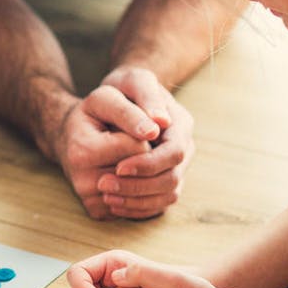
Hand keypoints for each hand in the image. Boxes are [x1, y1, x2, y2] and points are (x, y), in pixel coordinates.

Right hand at [53, 87, 154, 219]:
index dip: (145, 135)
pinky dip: (143, 192)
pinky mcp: (97, 212)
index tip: (134, 126)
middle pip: (143, 172)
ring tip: (132, 157)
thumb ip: (129, 112)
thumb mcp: (104, 100)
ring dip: (147, 174)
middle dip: (147, 155)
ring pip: (143, 192)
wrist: (68, 138)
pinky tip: (133, 174)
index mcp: (84, 152)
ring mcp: (90, 200)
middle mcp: (83, 182)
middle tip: (133, 142)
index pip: (139, 148)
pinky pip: (137, 208)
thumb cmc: (91, 114)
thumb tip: (156, 129)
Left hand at [97, 67, 194, 217]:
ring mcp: (176, 166)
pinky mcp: (163, 180)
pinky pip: (158, 203)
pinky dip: (138, 208)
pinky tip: (113, 204)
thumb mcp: (132, 80)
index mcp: (181, 125)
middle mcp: (183, 148)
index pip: (174, 153)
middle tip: (104, 186)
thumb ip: (147, 95)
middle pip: (172, 179)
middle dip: (139, 186)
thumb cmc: (124, 87)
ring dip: (137, 201)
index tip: (118, 166)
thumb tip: (160, 122)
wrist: (120, 97)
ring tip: (106, 198)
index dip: (148, 164)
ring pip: (167, 195)